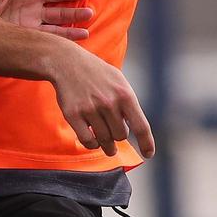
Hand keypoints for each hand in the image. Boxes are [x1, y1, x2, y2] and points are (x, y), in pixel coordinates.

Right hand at [47, 44, 153, 158]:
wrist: (68, 62)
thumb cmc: (97, 74)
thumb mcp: (119, 82)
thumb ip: (128, 104)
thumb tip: (134, 130)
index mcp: (125, 95)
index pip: (141, 126)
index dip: (146, 143)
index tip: (149, 154)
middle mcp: (109, 103)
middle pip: (121, 136)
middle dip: (118, 136)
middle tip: (114, 132)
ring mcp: (90, 109)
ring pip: (105, 140)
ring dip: (107, 145)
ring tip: (107, 144)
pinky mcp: (73, 115)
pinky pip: (88, 141)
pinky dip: (92, 144)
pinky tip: (93, 140)